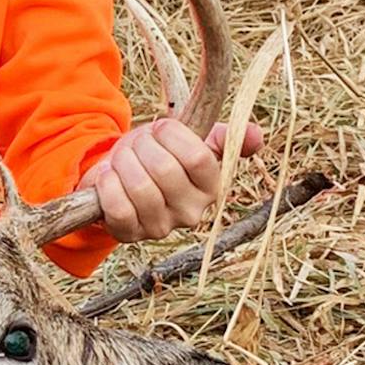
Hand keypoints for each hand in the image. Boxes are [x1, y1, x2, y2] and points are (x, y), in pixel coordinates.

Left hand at [83, 119, 264, 242]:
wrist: (122, 174)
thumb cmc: (160, 153)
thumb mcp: (192, 139)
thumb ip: (223, 136)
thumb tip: (256, 137)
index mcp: (211, 187)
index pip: (198, 158)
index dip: (172, 136)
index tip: (160, 128)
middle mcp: (191, 213)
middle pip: (164, 170)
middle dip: (142, 146)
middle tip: (137, 143)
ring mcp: (160, 228)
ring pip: (139, 187)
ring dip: (123, 162)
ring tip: (123, 158)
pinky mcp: (129, 235)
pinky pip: (118, 208)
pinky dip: (108, 184)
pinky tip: (110, 176)